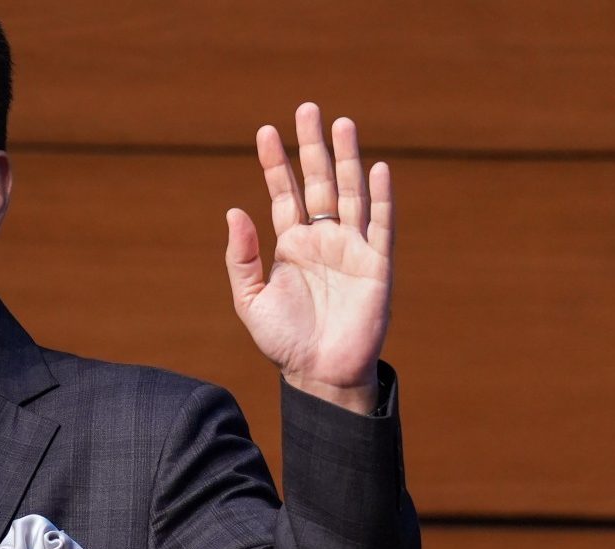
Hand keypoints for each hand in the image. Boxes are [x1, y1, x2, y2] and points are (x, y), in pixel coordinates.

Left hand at [224, 103, 393, 412]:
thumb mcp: (250, 299)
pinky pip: (380, 224)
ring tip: (341, 123)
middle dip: (312, 147)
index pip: (283, 193)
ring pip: (349, 193)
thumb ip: (241, 257)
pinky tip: (376, 168)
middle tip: (307, 108)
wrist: (319, 374)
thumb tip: (234, 211)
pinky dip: (380, 197)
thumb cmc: (284, 341)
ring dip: (346, 159)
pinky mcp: (377, 264)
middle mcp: (322, 240)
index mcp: (291, 245)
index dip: (275, 163)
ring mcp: (351, 249)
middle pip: (318, 182)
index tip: (265, 131)